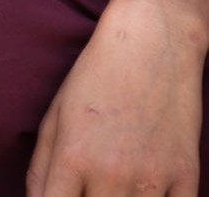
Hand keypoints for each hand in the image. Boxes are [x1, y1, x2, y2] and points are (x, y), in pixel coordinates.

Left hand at [27, 0, 203, 195]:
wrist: (153, 45)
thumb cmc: (95, 79)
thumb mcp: (54, 118)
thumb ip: (41, 169)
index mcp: (72, 158)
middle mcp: (112, 174)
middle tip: (86, 189)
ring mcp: (152, 179)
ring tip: (112, 186)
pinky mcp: (186, 177)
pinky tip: (142, 190)